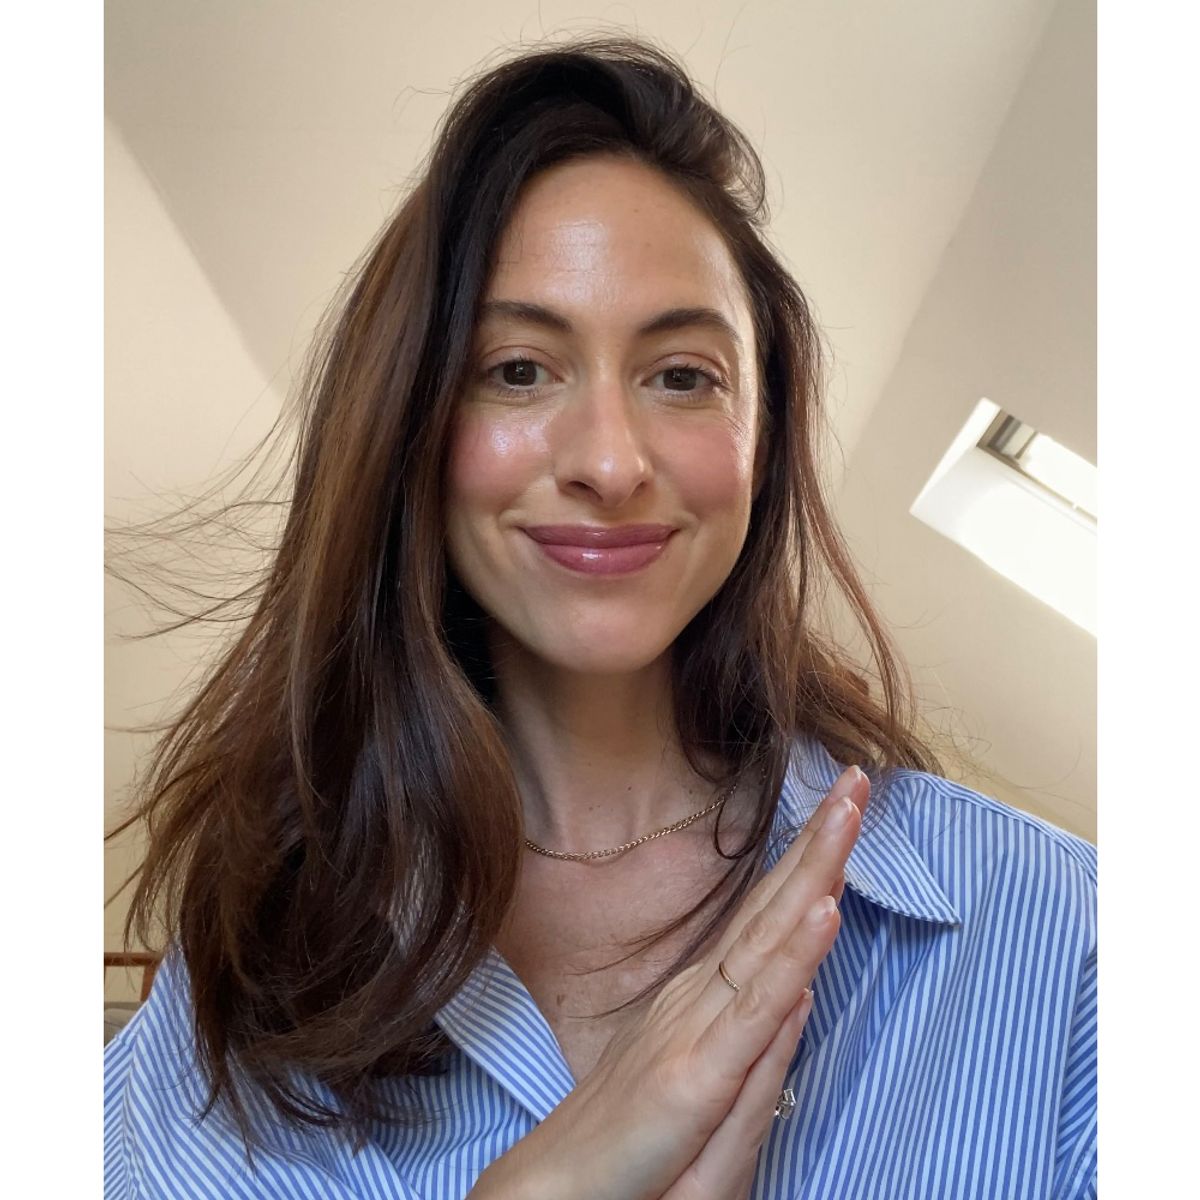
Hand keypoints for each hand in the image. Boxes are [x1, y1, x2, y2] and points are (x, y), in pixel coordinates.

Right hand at [475, 763, 867, 1199]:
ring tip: (848, 810)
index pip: (768, 918)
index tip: (844, 806)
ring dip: (813, 869)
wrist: (550, 1199)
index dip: (810, 860)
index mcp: (704, 1001)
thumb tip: (800, 989)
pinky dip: (792, 954)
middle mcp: (700, 999)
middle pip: (773, 909)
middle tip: (857, 776)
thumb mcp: (701, 1093)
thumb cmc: (624, 1151)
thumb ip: (753, 1044)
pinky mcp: (693, 1078)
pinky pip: (755, 1010)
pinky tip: (821, 910)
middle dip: (820, 840)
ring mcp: (695, 1030)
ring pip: (770, 939)